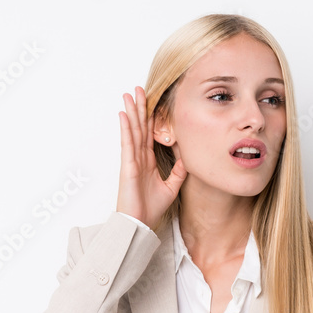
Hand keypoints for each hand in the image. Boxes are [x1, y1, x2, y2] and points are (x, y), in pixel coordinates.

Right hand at [115, 86, 186, 226]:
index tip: (152, 101)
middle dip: (140, 108)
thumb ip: (179, 171)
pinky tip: (124, 114)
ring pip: (133, 130)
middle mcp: (139, 157)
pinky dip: (126, 128)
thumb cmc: (151, 207)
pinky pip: (127, 143)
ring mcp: (132, 160)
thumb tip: (188, 156)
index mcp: (147, 161)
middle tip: (140, 89)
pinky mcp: (128, 166)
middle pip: (140, 127)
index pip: (149, 133)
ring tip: (129, 94)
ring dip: (131, 112)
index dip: (150, 117)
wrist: (140, 222)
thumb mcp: (172, 185)